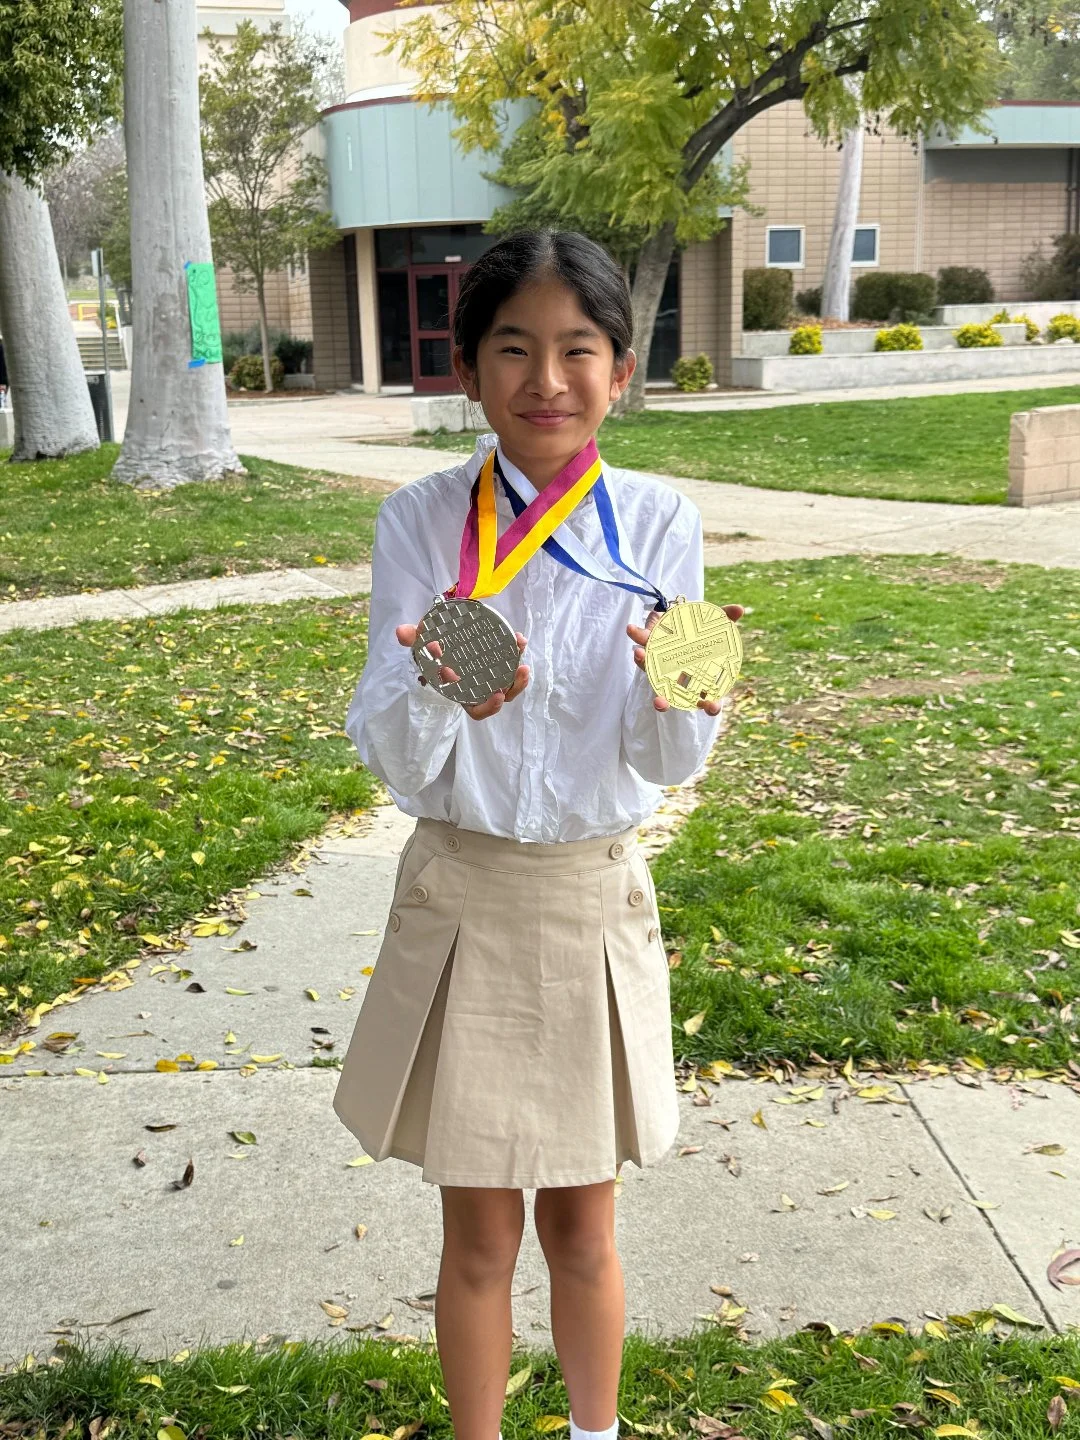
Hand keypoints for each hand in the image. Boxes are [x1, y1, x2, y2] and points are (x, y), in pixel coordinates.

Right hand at [396, 621, 530, 720]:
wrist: (438, 636)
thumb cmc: (430, 648)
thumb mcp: (421, 644)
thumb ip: (413, 639)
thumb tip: (401, 632)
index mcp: (461, 692)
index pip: (477, 710)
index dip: (488, 707)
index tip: (498, 695)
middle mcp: (478, 688)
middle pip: (501, 697)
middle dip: (514, 687)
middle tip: (520, 670)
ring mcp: (490, 675)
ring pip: (510, 682)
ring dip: (520, 672)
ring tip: (522, 652)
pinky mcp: (498, 660)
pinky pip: (510, 663)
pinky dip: (516, 653)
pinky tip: (519, 640)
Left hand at [626, 603, 743, 713]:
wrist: (678, 621)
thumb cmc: (701, 632)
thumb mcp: (715, 624)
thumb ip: (725, 618)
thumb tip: (739, 609)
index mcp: (701, 679)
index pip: (709, 700)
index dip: (711, 706)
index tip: (712, 706)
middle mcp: (678, 681)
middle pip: (671, 698)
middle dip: (664, 702)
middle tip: (660, 703)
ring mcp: (660, 670)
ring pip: (650, 675)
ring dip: (643, 664)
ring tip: (638, 653)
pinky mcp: (648, 655)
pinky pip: (641, 651)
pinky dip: (636, 637)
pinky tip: (632, 628)